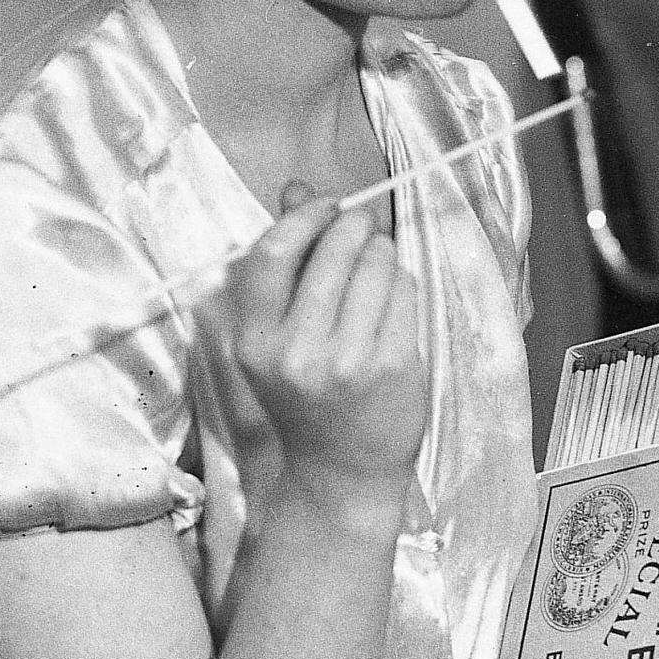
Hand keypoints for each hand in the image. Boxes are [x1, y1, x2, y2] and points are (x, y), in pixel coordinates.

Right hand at [220, 184, 426, 513]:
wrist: (341, 471)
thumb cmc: (307, 396)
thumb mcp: (277, 336)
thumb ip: (285, 261)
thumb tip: (299, 187)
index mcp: (254, 341)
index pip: (272, 254)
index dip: (305, 216)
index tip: (328, 206)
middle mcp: (295, 351)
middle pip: (333, 252)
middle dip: (354, 227)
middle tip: (363, 227)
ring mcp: (347, 361)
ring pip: (376, 265)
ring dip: (381, 254)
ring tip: (377, 269)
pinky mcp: (392, 365)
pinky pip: (404, 292)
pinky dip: (401, 286)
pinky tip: (392, 302)